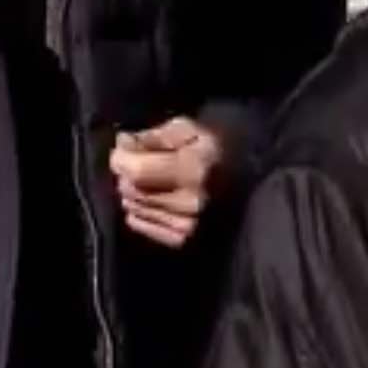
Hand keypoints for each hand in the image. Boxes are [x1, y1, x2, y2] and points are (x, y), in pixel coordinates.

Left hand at [109, 116, 222, 247]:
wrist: (246, 177)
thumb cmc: (214, 145)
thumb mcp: (187, 128)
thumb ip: (153, 136)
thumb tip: (122, 144)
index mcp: (194, 169)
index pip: (137, 170)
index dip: (121, 157)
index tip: (123, 147)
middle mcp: (191, 202)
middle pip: (132, 189)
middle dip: (126, 172)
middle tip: (136, 159)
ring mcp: (187, 225)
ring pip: (133, 207)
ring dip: (133, 190)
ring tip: (148, 177)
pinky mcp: (183, 239)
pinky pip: (140, 224)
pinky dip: (139, 209)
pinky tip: (152, 197)